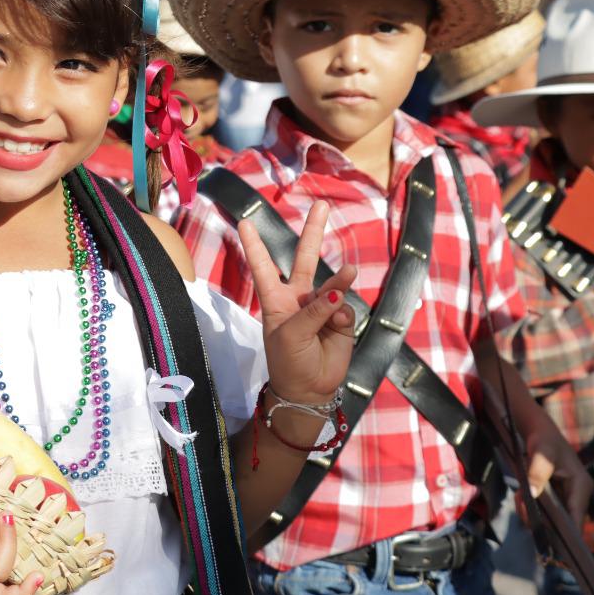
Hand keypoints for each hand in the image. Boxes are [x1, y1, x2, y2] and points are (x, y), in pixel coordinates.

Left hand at [239, 200, 356, 404]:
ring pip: (333, 284)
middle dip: (313, 232)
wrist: (308, 390)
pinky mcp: (342, 321)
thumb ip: (314, 309)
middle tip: (321, 205)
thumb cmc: (288, 361)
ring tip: (349, 273)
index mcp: (275, 299)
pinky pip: (345, 308)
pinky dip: (342, 316)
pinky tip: (337, 328)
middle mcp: (298, 298)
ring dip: (339, 280)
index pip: (263, 266)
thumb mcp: (291, 333)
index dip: (255, 245)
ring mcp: (321, 307)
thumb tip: (339, 291)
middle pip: (305, 258)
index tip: (245, 221)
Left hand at [517, 413, 592, 526]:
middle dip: (543, 522)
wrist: (539, 430)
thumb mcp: (540, 454)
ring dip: (535, 513)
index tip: (552, 548)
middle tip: (524, 514)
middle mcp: (578, 494)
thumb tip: (533, 495)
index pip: (577, 519)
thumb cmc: (543, 439)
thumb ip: (536, 473)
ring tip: (520, 500)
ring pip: (553, 517)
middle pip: (564, 521)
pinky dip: (532, 506)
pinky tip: (521, 497)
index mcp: (581, 486)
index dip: (566, 535)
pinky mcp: (557, 494)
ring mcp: (568, 495)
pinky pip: (546, 509)